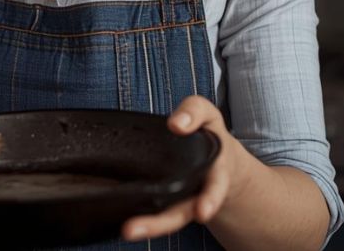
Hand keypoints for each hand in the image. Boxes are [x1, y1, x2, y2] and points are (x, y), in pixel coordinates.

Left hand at [121, 95, 242, 241]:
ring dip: (148, 226)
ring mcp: (183, 200)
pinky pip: (157, 213)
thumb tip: (176, 124)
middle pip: (184, 213)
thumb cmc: (208, 134)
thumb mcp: (207, 115)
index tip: (202, 213)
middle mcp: (200, 193)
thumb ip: (194, 112)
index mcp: (217, 173)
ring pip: (169, 219)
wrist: (219, 160)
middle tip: (134, 229)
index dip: (209, 200)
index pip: (215, 188)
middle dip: (162, 224)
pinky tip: (124, 221)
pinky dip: (143, 219)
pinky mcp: (168, 201)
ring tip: (127, 230)